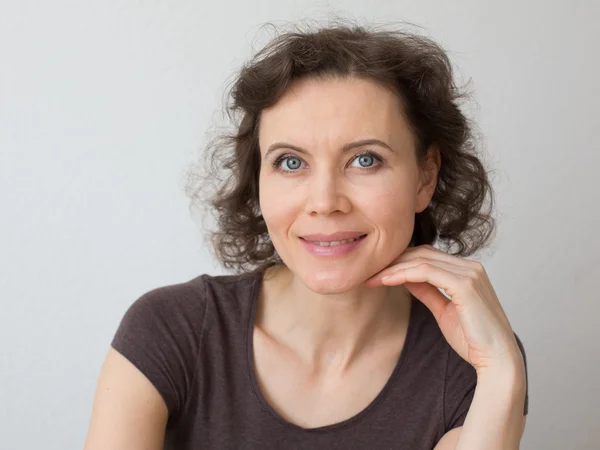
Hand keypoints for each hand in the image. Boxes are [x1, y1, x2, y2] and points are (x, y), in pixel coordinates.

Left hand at [364, 245, 522, 375]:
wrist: (496, 360)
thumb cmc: (473, 340)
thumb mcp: (443, 310)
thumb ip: (427, 291)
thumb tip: (406, 277)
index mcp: (467, 271)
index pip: (427, 256)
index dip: (400, 261)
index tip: (377, 272)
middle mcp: (470, 267)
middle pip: (422, 253)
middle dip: (393, 261)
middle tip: (368, 272)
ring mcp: (469, 273)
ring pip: (422, 260)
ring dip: (393, 268)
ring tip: (372, 277)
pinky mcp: (465, 285)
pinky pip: (427, 272)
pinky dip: (404, 273)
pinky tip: (386, 280)